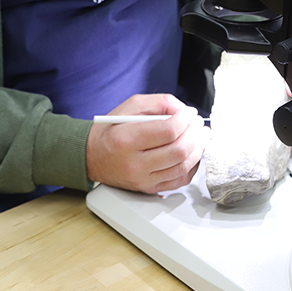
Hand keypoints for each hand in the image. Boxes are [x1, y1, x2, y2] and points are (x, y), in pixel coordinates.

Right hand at [86, 93, 206, 193]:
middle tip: (198, 123)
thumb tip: (184, 110)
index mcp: (127, 139)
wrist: (92, 156)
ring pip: (183, 166)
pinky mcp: (149, 188)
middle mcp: (135, 163)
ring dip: (197, 149)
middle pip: (179, 150)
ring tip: (199, 136)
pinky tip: (192, 153)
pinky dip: (192, 166)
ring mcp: (143, 179)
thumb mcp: (130, 106)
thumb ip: (159, 103)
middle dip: (195, 133)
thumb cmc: (111, 130)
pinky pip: (180, 180)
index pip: (168, 131)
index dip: (185, 120)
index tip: (189, 113)